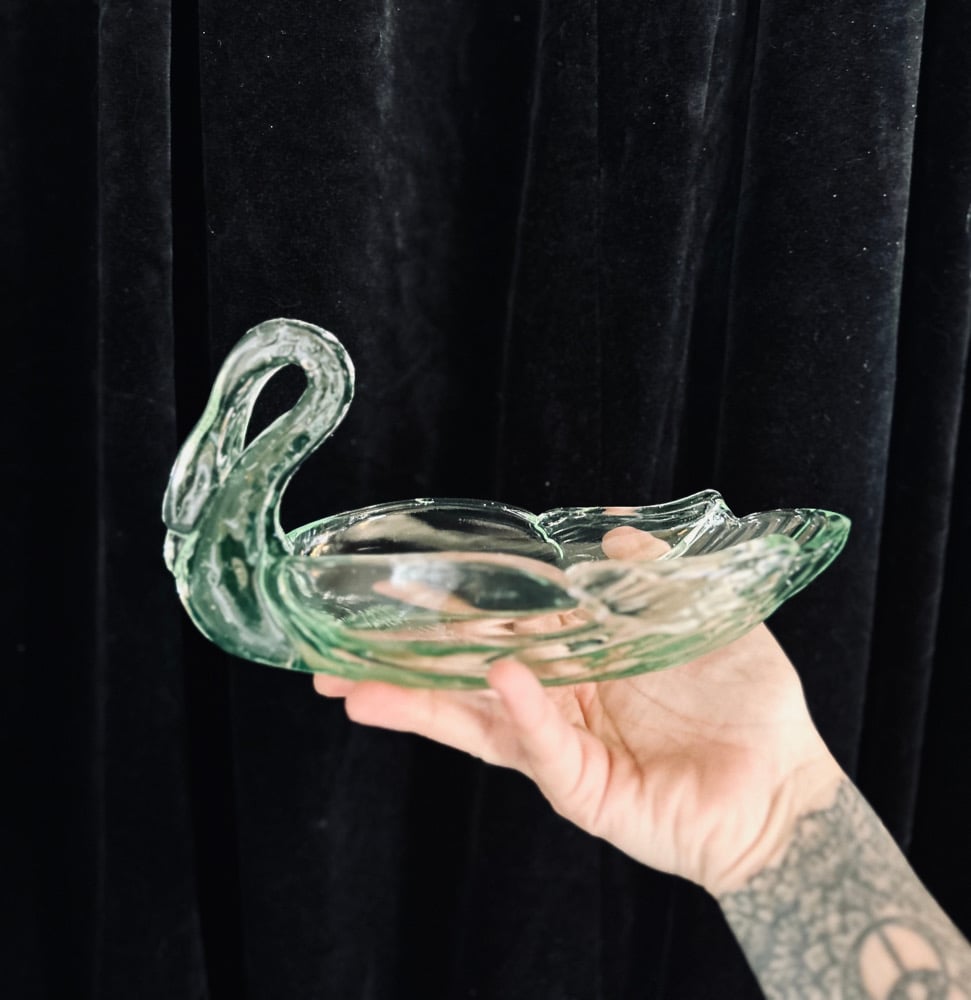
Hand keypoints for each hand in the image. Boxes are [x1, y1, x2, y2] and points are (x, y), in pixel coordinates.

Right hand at [313, 528, 843, 894]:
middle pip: (466, 678)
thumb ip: (655, 571)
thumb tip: (615, 526)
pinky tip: (501, 679)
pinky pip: (544, 749)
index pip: (498, 631)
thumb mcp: (703, 615)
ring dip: (422, 701)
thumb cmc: (747, 703)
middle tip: (333, 653)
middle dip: (401, 666)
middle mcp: (557, 702)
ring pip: (479, 721)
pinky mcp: (582, 789)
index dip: (447, 614)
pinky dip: (522, 712)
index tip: (393, 595)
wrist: (783, 782)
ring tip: (356, 688)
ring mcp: (562, 748)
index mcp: (578, 661)